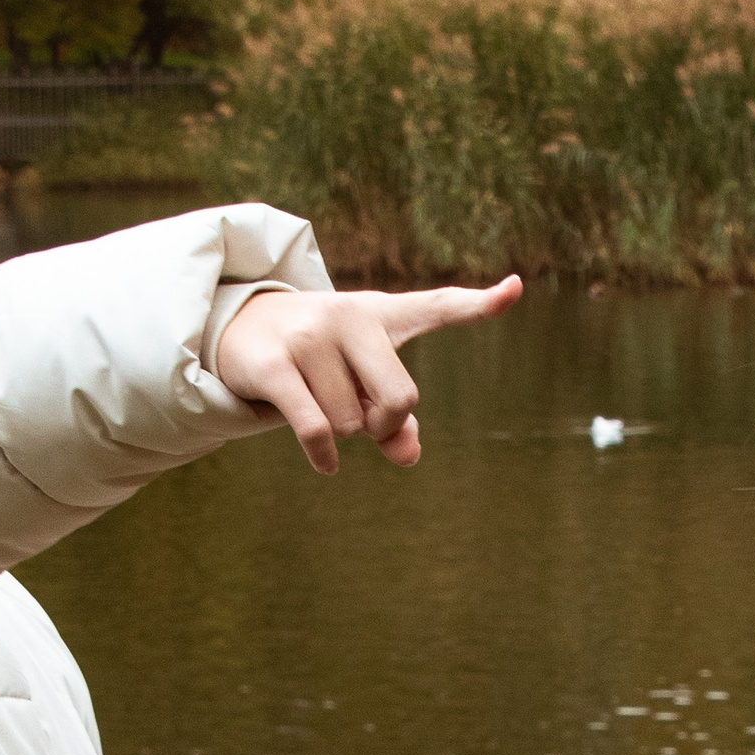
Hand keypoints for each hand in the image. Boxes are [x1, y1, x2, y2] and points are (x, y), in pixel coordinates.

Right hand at [213, 278, 521, 474]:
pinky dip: (324, 456)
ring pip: (350, 424)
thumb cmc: (319, 359)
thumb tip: (408, 454)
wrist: (239, 328)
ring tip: (316, 402)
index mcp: (381, 314)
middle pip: (400, 399)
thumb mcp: (362, 382)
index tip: (516, 289)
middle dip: (384, 424)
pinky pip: (315, 429)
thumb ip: (396, 420)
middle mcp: (349, 316)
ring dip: (340, 433)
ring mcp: (309, 337)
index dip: (479, 303)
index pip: (438, 306)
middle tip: (363, 418)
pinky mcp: (274, 364)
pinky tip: (327, 464)